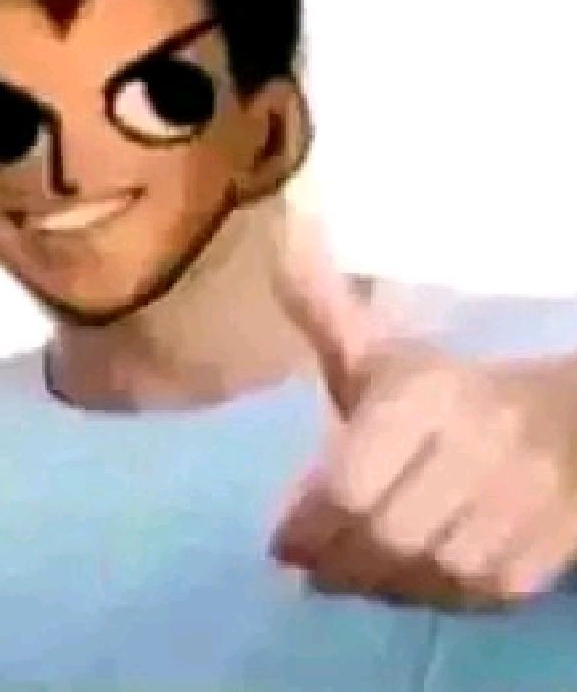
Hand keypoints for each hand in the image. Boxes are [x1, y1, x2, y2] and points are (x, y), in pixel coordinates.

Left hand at [268, 210, 576, 607]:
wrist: (565, 416)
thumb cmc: (447, 387)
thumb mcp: (382, 350)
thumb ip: (323, 311)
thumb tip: (286, 229)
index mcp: (426, 394)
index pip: (354, 481)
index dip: (310, 523)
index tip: (279, 543)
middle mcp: (479, 445)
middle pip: (390, 534)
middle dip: (336, 562)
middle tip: (305, 567)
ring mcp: (525, 501)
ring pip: (434, 573)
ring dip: (377, 585)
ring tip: (345, 575)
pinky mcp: (553, 547)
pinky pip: (481, 596)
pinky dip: (431, 599)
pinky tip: (401, 583)